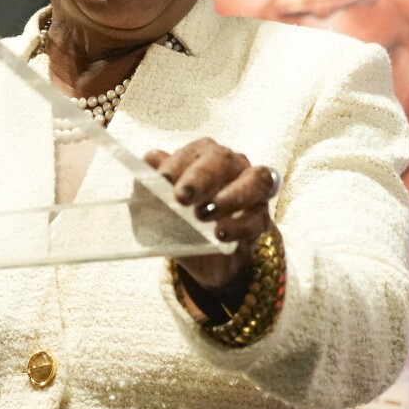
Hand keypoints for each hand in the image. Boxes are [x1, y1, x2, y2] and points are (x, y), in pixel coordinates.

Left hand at [144, 139, 279, 295]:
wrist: (204, 256)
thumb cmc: (178, 218)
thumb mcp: (156, 205)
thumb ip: (149, 185)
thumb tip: (147, 163)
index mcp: (201, 156)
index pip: (192, 153)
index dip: (177, 164)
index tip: (162, 179)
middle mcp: (231, 165)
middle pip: (222, 160)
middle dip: (201, 177)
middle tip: (182, 196)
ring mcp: (252, 189)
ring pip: (254, 181)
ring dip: (229, 197)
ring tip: (204, 214)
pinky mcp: (261, 217)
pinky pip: (257, 217)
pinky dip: (240, 225)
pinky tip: (221, 234)